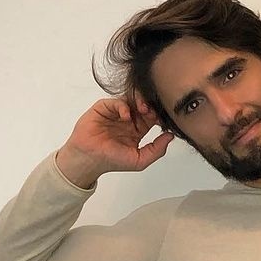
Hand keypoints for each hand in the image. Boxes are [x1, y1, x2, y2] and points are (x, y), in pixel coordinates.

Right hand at [56, 96, 173, 187]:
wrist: (89, 159)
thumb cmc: (111, 161)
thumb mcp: (140, 160)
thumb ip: (157, 150)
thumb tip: (170, 136)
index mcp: (138, 129)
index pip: (152, 117)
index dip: (158, 116)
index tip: (163, 120)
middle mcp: (128, 119)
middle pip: (144, 105)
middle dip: (151, 106)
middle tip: (153, 112)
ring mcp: (116, 112)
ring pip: (132, 99)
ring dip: (140, 102)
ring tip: (143, 110)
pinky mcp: (104, 108)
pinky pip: (116, 101)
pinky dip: (123, 106)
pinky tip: (126, 116)